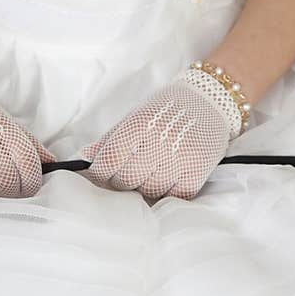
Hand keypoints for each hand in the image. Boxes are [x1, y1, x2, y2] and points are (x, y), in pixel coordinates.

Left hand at [81, 78, 234, 199]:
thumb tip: (85, 158)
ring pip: (149, 191)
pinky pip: (175, 196)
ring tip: (148, 174)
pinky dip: (167, 193)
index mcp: (140, 124)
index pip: (109, 159)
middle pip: (127, 179)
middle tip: (125, 174)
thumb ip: (110, 140)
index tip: (99, 175)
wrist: (210, 99)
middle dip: (120, 181)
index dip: (99, 173)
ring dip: (143, 188)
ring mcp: (182, 157)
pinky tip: (166, 180)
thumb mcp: (134, 117)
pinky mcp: (199, 171)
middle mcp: (161, 141)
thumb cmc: (165, 110)